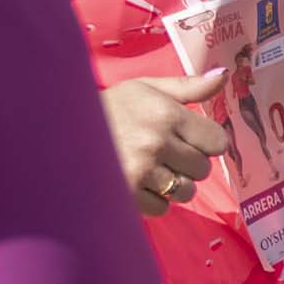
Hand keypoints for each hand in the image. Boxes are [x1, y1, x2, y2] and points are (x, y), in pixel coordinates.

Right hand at [105, 70, 227, 213]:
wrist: (59, 133)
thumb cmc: (110, 109)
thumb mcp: (144, 89)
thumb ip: (187, 86)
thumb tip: (223, 75)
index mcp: (165, 114)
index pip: (216, 141)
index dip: (206, 142)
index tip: (189, 139)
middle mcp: (156, 143)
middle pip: (203, 169)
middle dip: (187, 163)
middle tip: (162, 153)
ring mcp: (142, 172)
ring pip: (185, 191)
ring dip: (172, 184)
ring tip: (149, 168)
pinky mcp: (128, 196)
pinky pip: (162, 208)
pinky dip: (152, 200)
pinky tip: (135, 182)